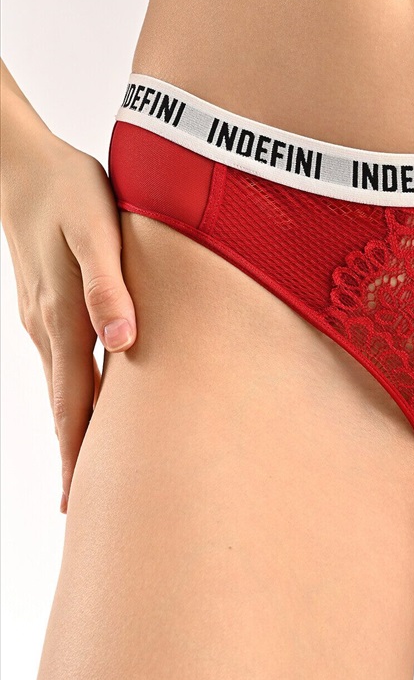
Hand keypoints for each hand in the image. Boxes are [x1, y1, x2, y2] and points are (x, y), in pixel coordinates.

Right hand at [2, 130, 136, 512]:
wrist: (23, 166)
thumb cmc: (70, 190)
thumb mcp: (96, 228)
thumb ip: (108, 284)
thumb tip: (123, 342)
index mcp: (65, 318)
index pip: (74, 404)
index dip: (79, 454)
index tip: (79, 505)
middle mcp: (50, 329)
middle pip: (67, 409)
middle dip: (75, 459)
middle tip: (84, 513)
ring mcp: (44, 320)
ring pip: (66, 390)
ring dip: (76, 431)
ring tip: (90, 473)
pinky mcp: (48, 308)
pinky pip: (66, 366)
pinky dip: (76, 398)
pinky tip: (88, 408)